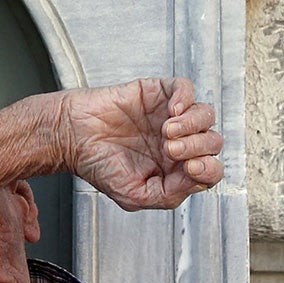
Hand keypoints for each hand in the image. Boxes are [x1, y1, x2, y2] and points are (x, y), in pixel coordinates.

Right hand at [58, 78, 223, 210]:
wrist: (70, 136)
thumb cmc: (97, 165)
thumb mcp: (134, 195)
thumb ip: (168, 194)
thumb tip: (197, 180)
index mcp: (175, 169)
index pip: (210, 169)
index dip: (208, 169)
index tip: (189, 169)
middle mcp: (177, 142)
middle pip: (212, 141)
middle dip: (197, 147)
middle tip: (169, 149)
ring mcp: (168, 116)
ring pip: (205, 114)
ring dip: (193, 124)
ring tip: (167, 132)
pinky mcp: (156, 92)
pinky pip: (185, 88)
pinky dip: (185, 98)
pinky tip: (171, 111)